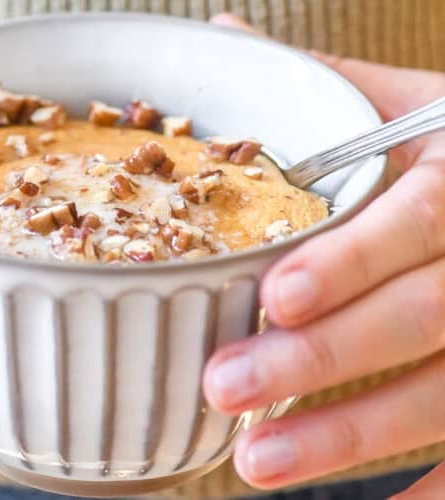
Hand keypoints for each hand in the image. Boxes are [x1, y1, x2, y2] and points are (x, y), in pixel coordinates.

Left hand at [202, 14, 444, 496]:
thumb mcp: (423, 101)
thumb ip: (333, 84)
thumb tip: (221, 36)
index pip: (417, 221)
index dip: (352, 261)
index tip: (275, 298)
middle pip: (423, 316)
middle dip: (324, 359)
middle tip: (226, 388)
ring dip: (352, 435)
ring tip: (257, 463)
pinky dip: (441, 485)